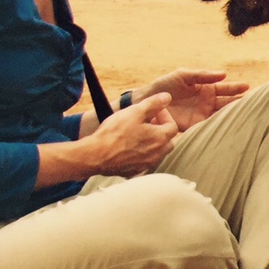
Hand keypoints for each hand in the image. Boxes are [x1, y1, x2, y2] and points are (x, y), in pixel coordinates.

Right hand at [37, 93, 179, 186]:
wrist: (96, 155)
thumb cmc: (115, 133)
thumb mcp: (135, 112)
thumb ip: (154, 104)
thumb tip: (167, 97)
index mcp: (160, 139)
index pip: (173, 126)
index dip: (165, 116)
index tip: (153, 111)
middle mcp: (157, 154)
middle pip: (168, 141)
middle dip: (161, 130)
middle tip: (147, 122)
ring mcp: (146, 165)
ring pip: (157, 153)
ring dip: (152, 142)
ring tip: (138, 133)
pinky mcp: (135, 171)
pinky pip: (144, 161)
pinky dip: (142, 153)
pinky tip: (129, 147)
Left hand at [143, 69, 248, 130]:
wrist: (148, 101)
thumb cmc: (165, 85)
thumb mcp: (183, 75)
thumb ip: (202, 75)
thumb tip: (223, 74)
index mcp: (205, 88)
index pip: (224, 88)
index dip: (236, 88)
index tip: (248, 87)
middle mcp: (206, 102)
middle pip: (227, 102)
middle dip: (240, 102)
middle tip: (256, 103)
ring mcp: (201, 114)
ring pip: (221, 114)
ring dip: (233, 114)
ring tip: (247, 115)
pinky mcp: (194, 125)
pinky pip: (209, 126)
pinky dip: (219, 126)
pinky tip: (229, 126)